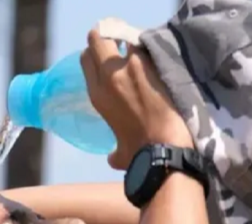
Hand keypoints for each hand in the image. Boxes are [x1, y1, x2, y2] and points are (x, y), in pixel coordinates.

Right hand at [80, 30, 192, 169]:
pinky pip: (148, 43)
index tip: (107, 56)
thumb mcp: (120, 153)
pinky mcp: (154, 63)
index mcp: (97, 94)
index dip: (96, 54)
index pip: (86, 58)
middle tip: (122, 46)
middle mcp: (109, 75)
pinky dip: (152, 47)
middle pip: (98, 39)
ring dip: (132, 42)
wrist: (165, 147)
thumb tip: (113, 158)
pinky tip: (160, 58)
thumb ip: (114, 152)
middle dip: (108, 38)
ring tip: (144, 53)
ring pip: (124, 37)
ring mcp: (131, 66)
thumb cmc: (140, 154)